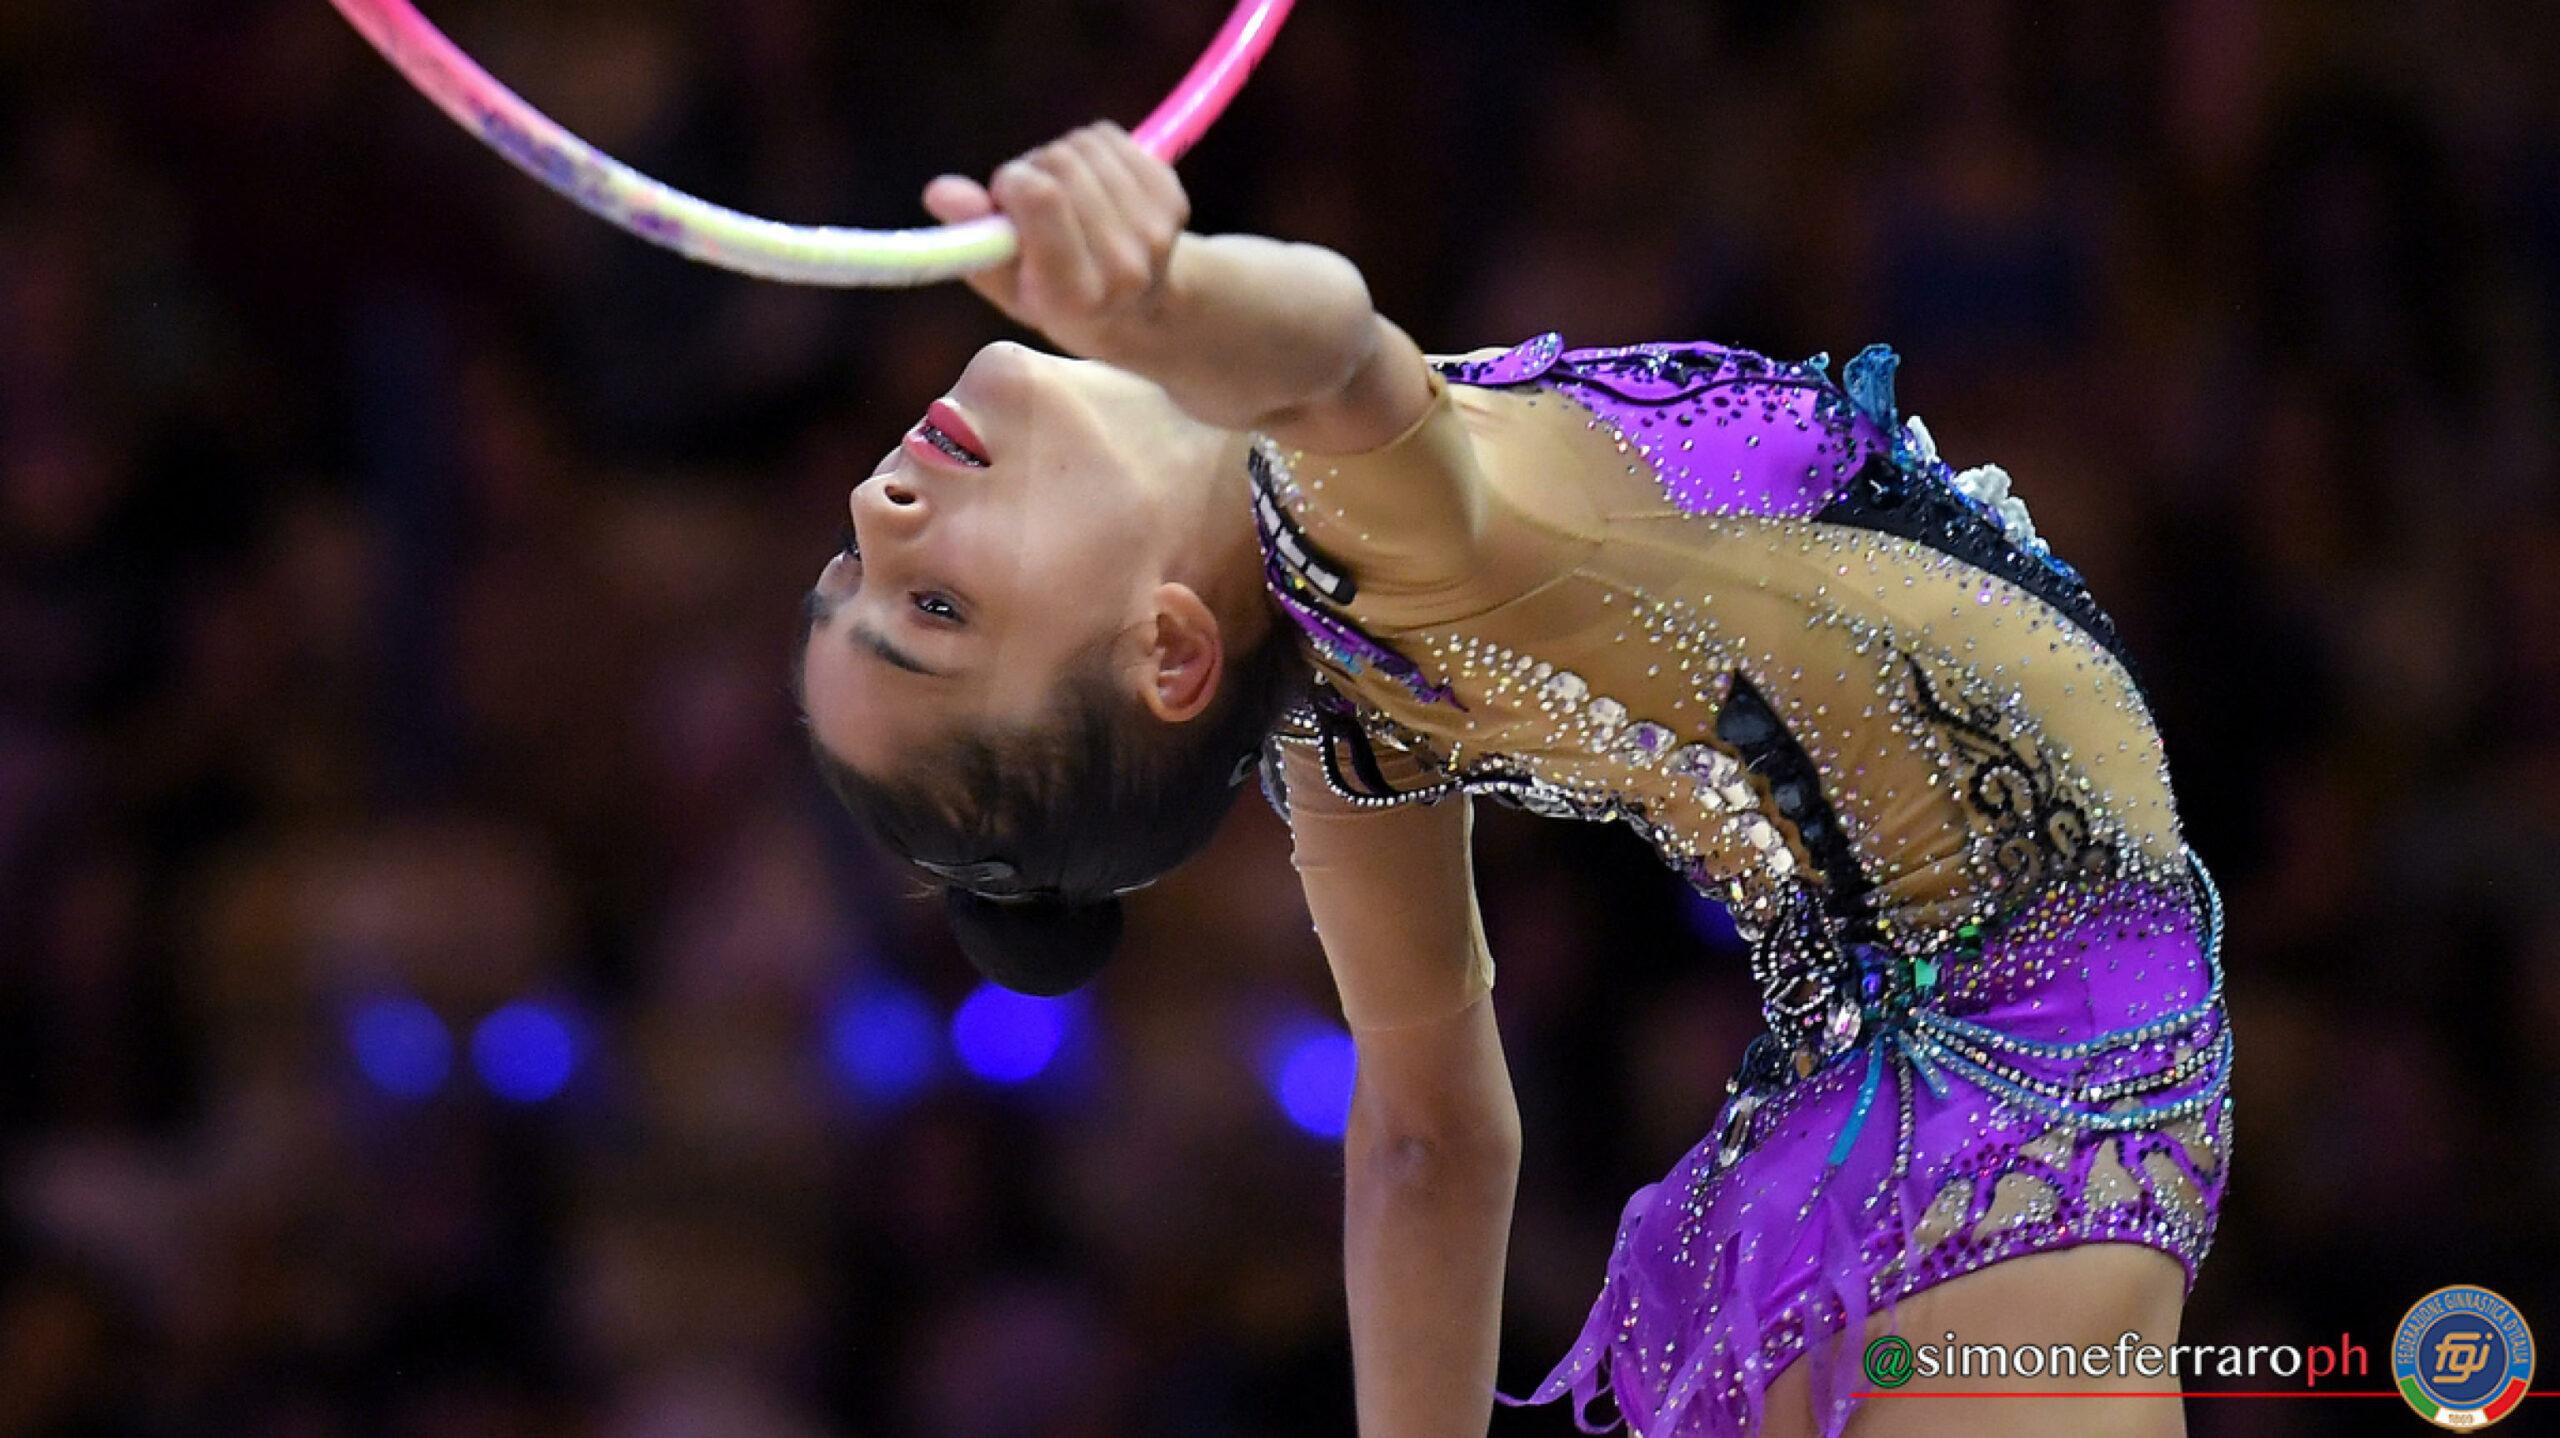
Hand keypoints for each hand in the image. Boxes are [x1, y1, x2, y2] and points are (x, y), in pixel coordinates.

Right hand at [921, 121, 1191, 360]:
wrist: (1137, 308)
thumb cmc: (1050, 294)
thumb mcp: (1002, 282)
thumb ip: (968, 242)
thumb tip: (939, 192)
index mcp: (1075, 295)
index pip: (1041, 198)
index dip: (1012, 183)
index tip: (1005, 198)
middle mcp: (1124, 267)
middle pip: (1060, 165)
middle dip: (1033, 171)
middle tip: (1032, 204)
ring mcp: (1155, 230)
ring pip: (1083, 146)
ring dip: (1061, 160)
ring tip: (1061, 197)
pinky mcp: (1172, 196)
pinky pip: (1108, 138)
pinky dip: (1089, 150)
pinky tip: (1089, 184)